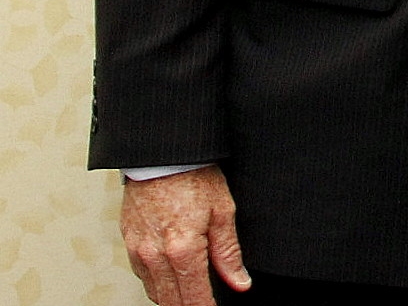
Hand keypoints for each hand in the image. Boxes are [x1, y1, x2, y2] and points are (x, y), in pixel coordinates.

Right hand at [120, 166, 249, 305]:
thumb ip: (229, 253)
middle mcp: (156, 256)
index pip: (194, 297)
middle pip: (171, 300)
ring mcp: (138, 250)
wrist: (163, 156)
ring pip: (154, 290)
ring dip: (171, 297)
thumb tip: (239, 282)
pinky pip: (141, 274)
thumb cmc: (194, 177)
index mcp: (183, 250)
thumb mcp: (223, 212)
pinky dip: (156, 281)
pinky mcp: (129, 242)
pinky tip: (170, 276)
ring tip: (190, 294)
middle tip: (204, 303)